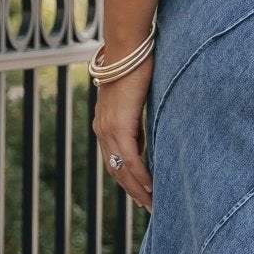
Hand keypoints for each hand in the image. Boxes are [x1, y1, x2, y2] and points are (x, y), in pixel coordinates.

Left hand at [92, 63, 152, 209]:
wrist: (127, 47)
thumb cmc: (135, 65)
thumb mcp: (136, 97)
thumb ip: (137, 116)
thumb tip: (147, 132)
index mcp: (104, 123)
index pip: (114, 160)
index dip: (126, 179)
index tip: (140, 193)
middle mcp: (102, 129)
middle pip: (115, 170)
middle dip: (132, 190)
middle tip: (147, 206)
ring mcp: (108, 128)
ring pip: (122, 168)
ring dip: (137, 188)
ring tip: (151, 203)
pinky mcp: (120, 124)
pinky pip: (130, 157)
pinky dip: (140, 175)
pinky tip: (151, 187)